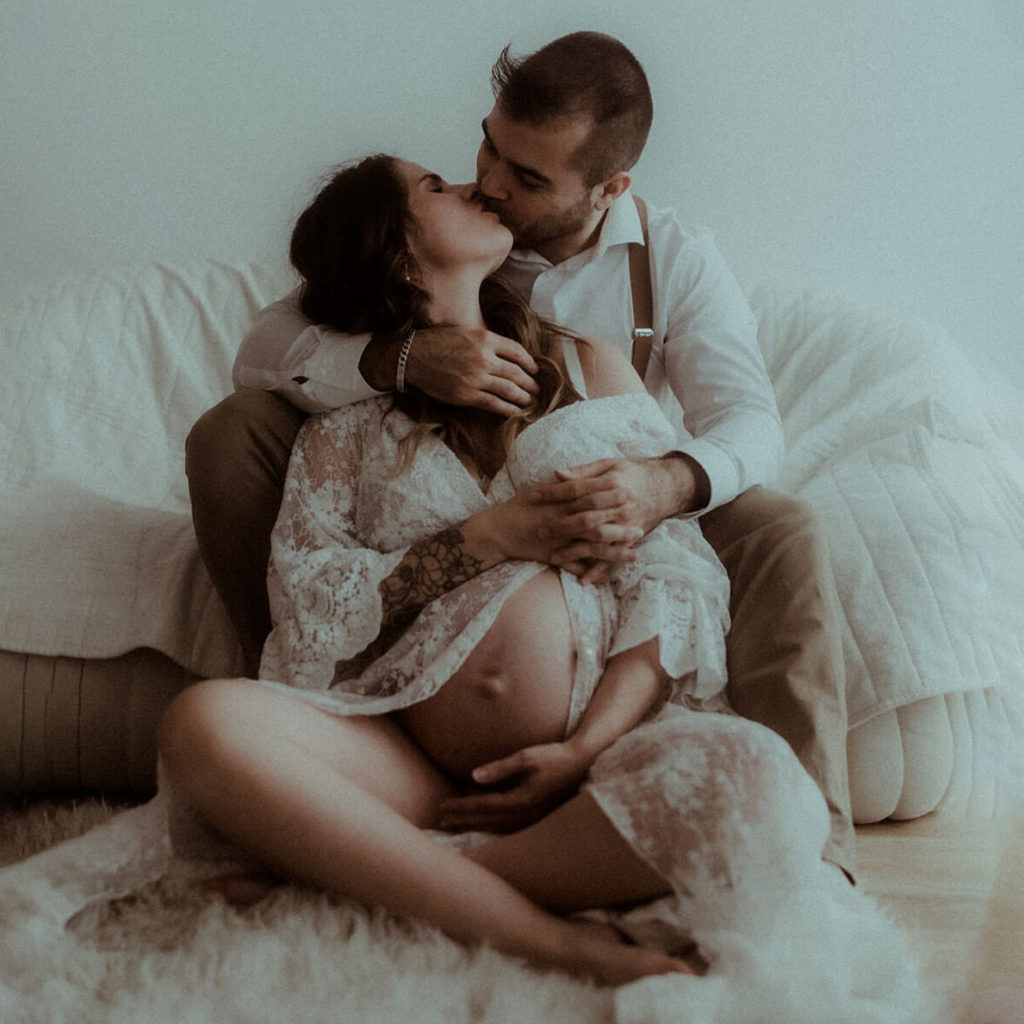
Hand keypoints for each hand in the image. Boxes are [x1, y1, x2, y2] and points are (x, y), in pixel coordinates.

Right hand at [408, 325, 538, 415]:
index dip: (530, 362)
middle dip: (530, 383)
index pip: (517, 351)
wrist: (413, 357)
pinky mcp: (467, 395)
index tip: (534, 369)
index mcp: (485, 338)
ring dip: (524, 397)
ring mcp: (476, 378)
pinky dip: (509, 409)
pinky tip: (516, 411)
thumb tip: (506, 352)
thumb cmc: (437, 341)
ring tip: (530, 401)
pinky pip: (495, 404)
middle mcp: (484, 358)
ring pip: (510, 390)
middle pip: (517, 372)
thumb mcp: (465, 331)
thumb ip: (486, 340)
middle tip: (537, 389)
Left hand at [438, 741, 590, 832]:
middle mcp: (526, 814)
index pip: (484, 805)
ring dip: (475, 825)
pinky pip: (508, 826)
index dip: (462, 806)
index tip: (443, 806)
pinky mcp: (536, 816)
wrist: (581, 763)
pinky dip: (491, 826)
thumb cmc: (553, 756)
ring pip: (497, 827)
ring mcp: (532, 818)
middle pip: (488, 821)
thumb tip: (473, 776)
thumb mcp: (526, 757)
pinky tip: (483, 823)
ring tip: (457, 825)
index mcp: (521, 800)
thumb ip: (500, 768)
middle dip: (464, 820)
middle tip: (442, 821)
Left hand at [531, 455, 707, 565]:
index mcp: (612, 485)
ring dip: (576, 551)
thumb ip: (583, 471)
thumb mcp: (609, 464)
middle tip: (540, 532)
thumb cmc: (633, 473)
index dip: (554, 493)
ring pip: (598, 541)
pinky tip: (583, 580)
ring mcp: (627, 525)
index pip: (577, 490)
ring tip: (554, 558)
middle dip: (561, 527)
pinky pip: (614, 558)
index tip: (533, 496)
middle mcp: (621, 507)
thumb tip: (556, 474)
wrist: (667, 486)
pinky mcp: (632, 539)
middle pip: (586, 519)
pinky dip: (599, 570)